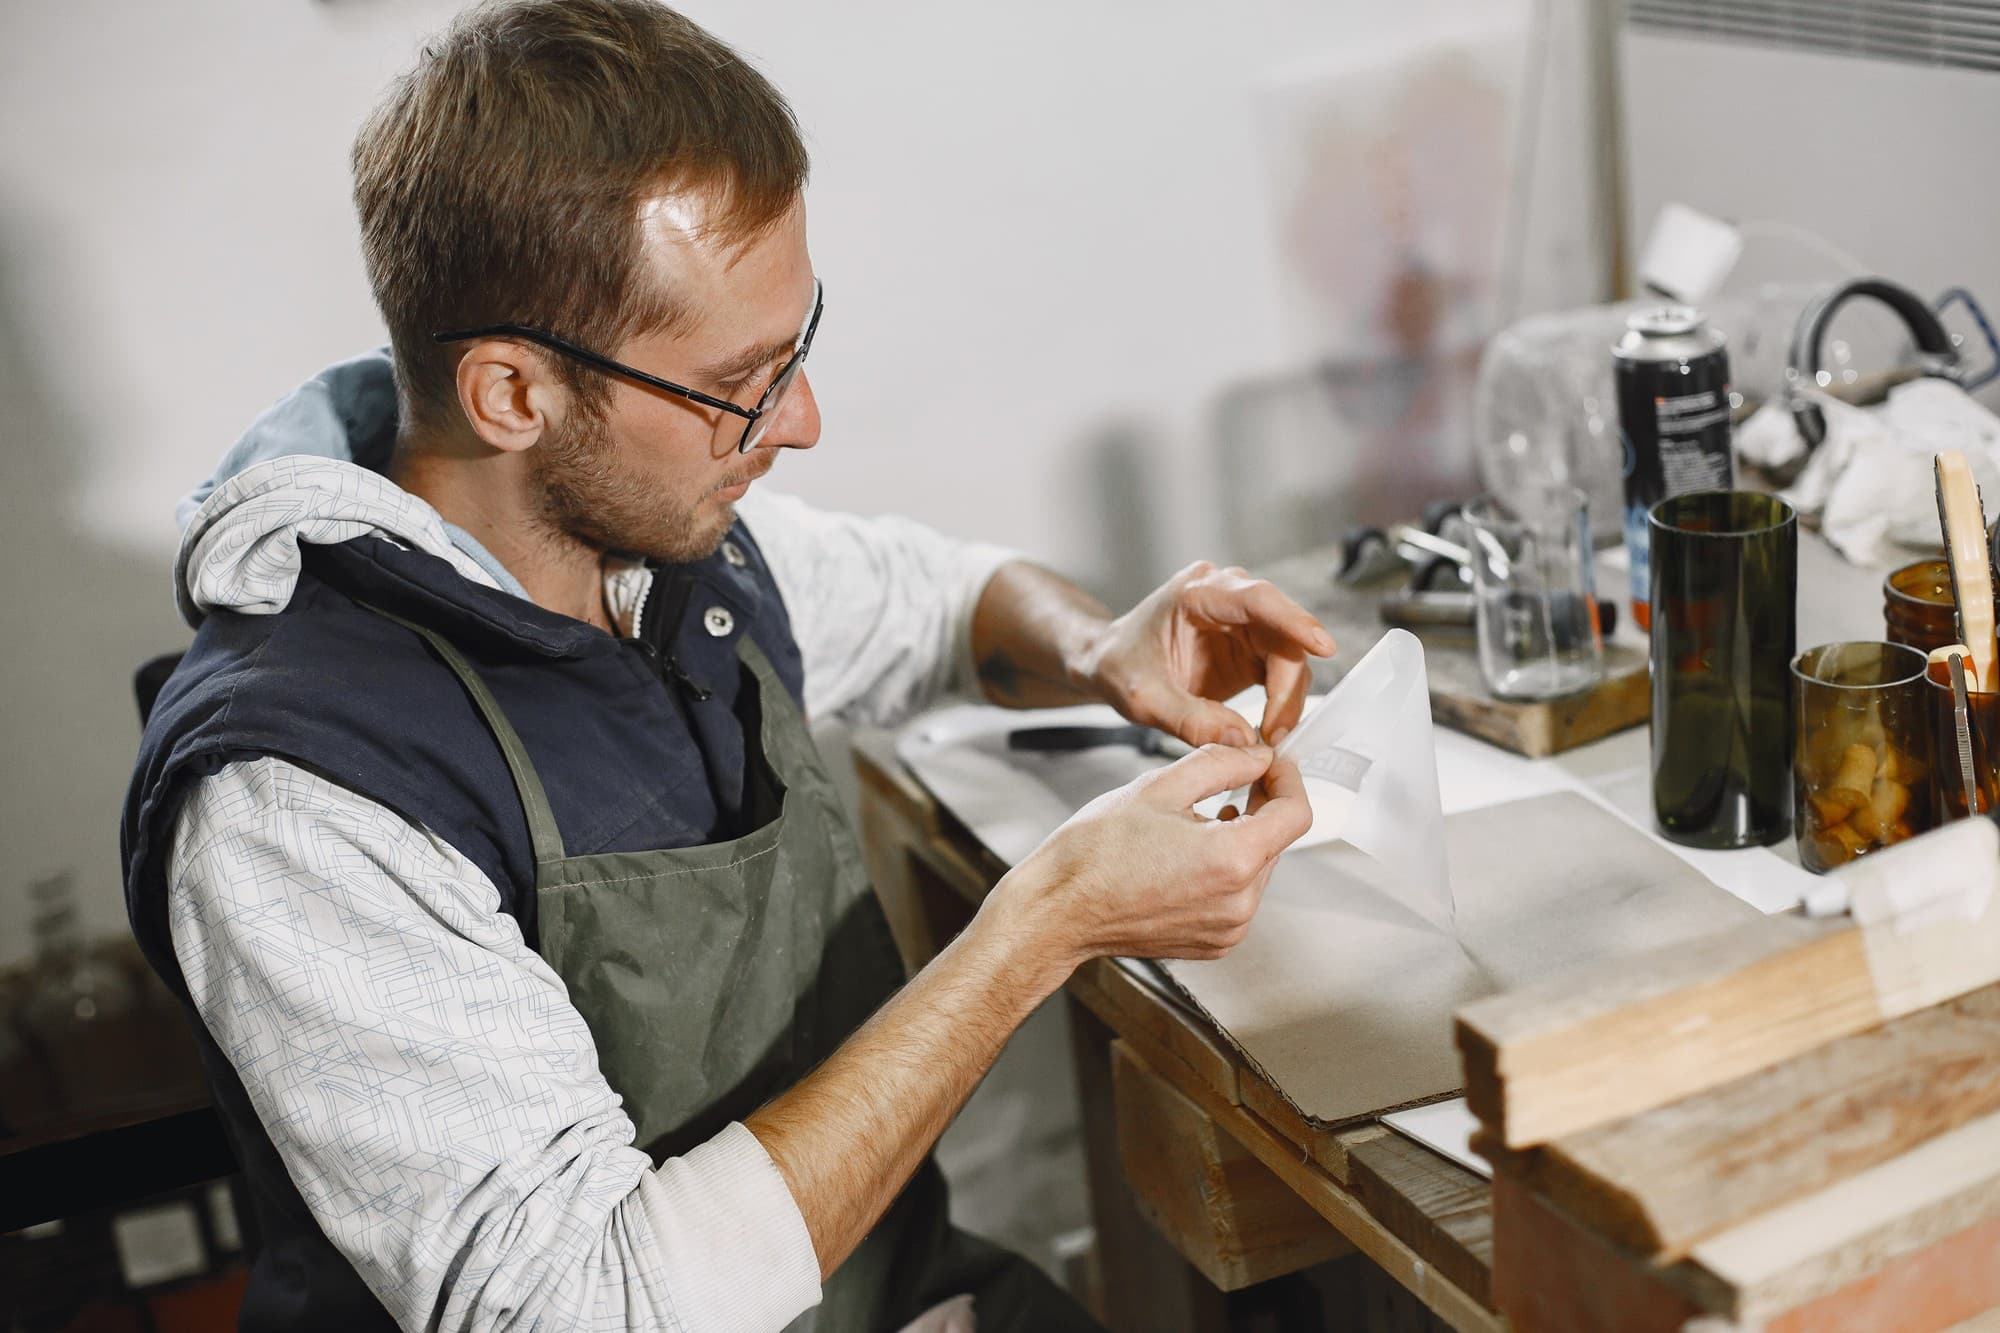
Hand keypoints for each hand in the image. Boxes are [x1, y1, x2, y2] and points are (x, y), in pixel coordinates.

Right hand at [985, 743, 1312, 977]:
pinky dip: (1222, 872)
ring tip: (1189, 824)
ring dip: (1238, 839)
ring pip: (1257, 868)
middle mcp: (1239, 903)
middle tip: (1224, 783)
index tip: (1271, 766)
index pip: (1296, 813)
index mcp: (1233, 860)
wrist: (1059, 910)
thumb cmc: (1095, 853)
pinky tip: (1183, 857)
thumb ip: (1222, 763)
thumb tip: (1257, 756)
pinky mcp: (1213, 944)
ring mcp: (1227, 929)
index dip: (1287, 780)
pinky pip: (1236, 896)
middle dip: (1257, 807)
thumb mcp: (1160, 786)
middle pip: (1276, 841)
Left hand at [1077, 562, 1335, 748]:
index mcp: (1197, 593)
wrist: (1107, 663)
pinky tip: (1270, 727)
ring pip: (1289, 653)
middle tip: (1278, 730)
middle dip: (1288, 682)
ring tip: (1270, 736)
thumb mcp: (1143, 699)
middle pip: (1282, 631)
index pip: (1257, 599)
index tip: (1322, 646)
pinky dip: (1282, 701)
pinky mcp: (1249, 647)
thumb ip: (1190, 720)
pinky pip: (1281, 670)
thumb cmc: (1117, 666)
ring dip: (1288, 697)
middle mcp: (1226, 598)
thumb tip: (1243, 742)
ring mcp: (1242, 621)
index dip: (1294, 620)